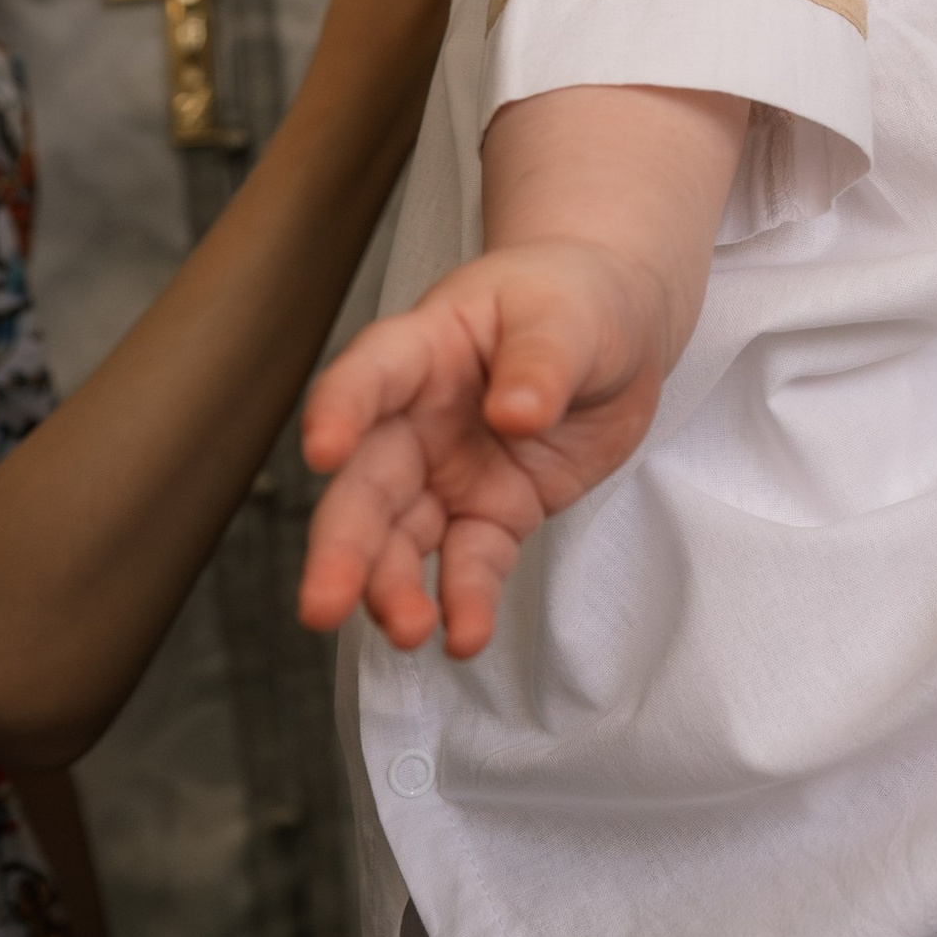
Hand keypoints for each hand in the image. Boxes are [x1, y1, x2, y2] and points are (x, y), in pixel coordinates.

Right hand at [299, 238, 678, 660]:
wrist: (615, 328)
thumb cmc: (573, 300)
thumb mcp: (567, 314)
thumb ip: (541, 360)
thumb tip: (516, 414)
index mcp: (423, 350)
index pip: (370, 377)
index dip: (340, 410)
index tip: (323, 451)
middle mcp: (417, 420)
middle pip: (366, 485)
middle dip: (342, 547)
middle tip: (321, 605)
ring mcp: (448, 473)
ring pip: (401, 539)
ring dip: (392, 589)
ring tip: (408, 631)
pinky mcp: (491, 514)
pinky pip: (469, 564)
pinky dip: (464, 601)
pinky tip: (465, 636)